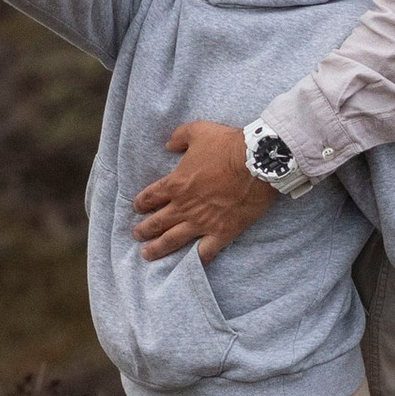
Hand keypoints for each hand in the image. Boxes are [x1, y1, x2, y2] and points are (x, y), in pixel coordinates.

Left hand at [132, 119, 275, 263]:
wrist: (257, 162)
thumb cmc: (227, 145)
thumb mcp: (198, 131)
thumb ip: (179, 137)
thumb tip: (168, 145)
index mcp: (176, 183)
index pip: (151, 197)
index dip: (141, 203)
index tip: (137, 208)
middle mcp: (184, 206)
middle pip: (157, 222)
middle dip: (144, 230)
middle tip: (137, 235)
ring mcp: (202, 222)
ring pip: (173, 240)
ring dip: (158, 248)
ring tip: (147, 254)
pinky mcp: (222, 232)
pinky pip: (205, 251)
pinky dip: (197, 259)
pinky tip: (190, 264)